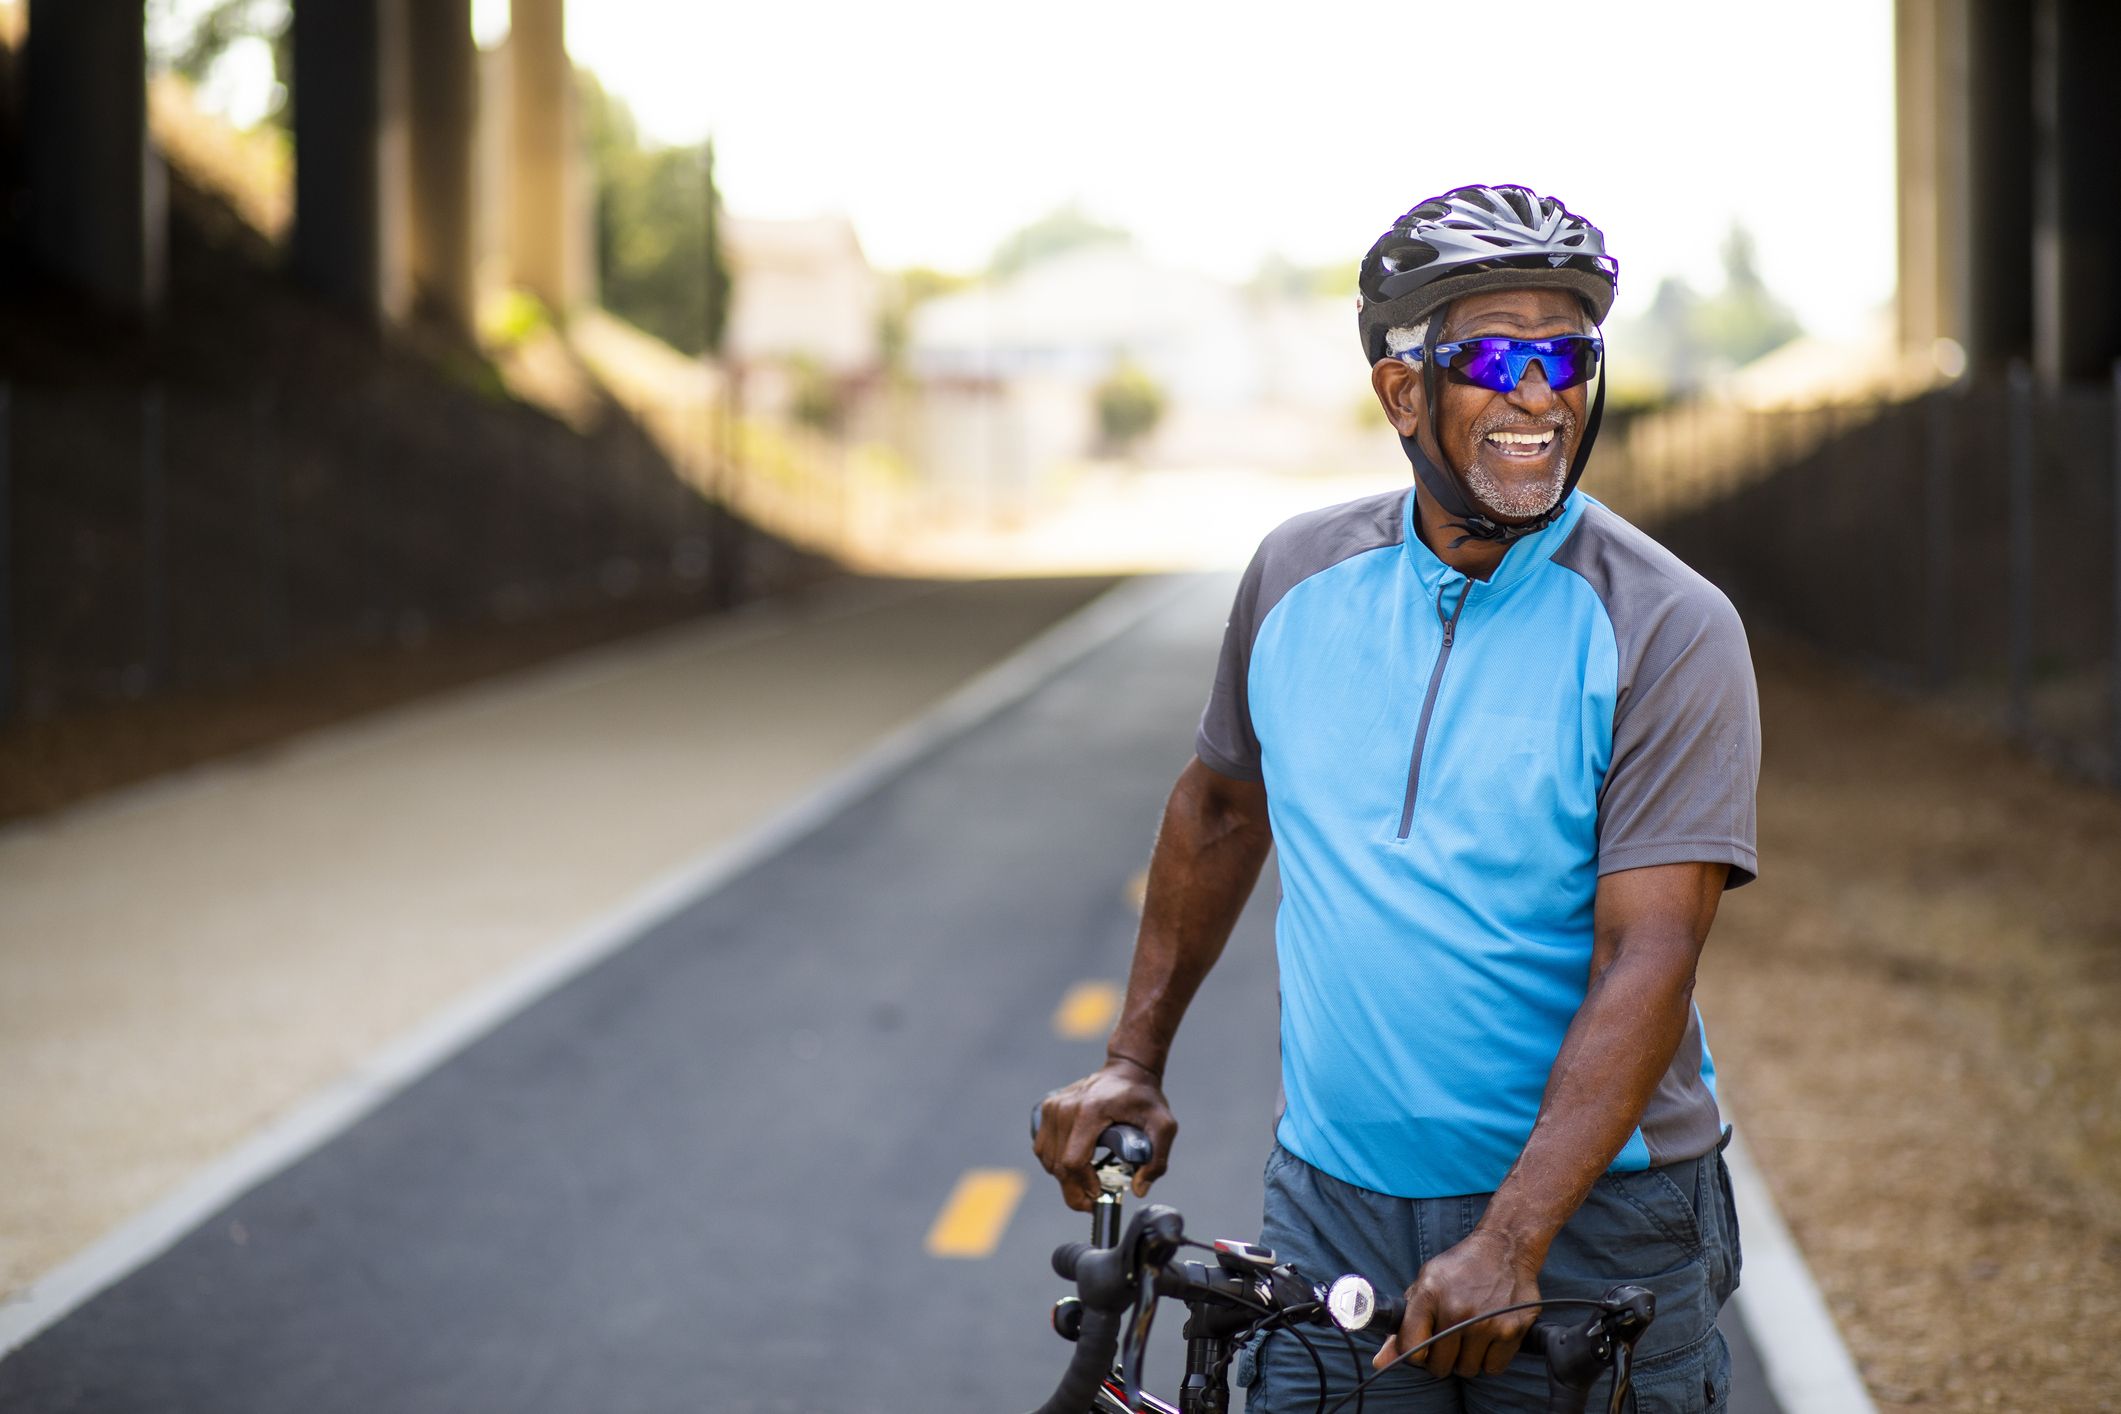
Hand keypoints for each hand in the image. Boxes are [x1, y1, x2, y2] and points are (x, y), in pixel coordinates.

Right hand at [1032, 1058, 1177, 1210]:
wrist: (1127, 1070)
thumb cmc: (1144, 1098)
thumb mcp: (1164, 1126)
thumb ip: (1157, 1160)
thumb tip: (1138, 1189)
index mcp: (1091, 1111)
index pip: (1074, 1161)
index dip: (1084, 1185)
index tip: (1099, 1194)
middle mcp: (1066, 1108)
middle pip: (1058, 1165)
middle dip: (1074, 1190)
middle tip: (1093, 1199)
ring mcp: (1053, 1107)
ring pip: (1047, 1160)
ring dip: (1064, 1178)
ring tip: (1086, 1182)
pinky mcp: (1048, 1108)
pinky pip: (1042, 1148)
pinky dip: (1054, 1163)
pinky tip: (1073, 1165)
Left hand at [1374, 1227, 1540, 1379]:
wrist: (1505, 1248)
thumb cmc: (1460, 1269)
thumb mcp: (1425, 1285)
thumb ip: (1403, 1325)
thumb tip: (1380, 1362)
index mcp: (1428, 1295)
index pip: (1411, 1349)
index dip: (1415, 1354)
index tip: (1423, 1346)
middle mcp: (1455, 1309)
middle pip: (1439, 1366)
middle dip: (1442, 1358)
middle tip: (1451, 1339)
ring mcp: (1485, 1322)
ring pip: (1466, 1370)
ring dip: (1467, 1360)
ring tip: (1471, 1335)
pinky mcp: (1511, 1330)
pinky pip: (1493, 1368)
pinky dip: (1490, 1359)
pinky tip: (1490, 1337)